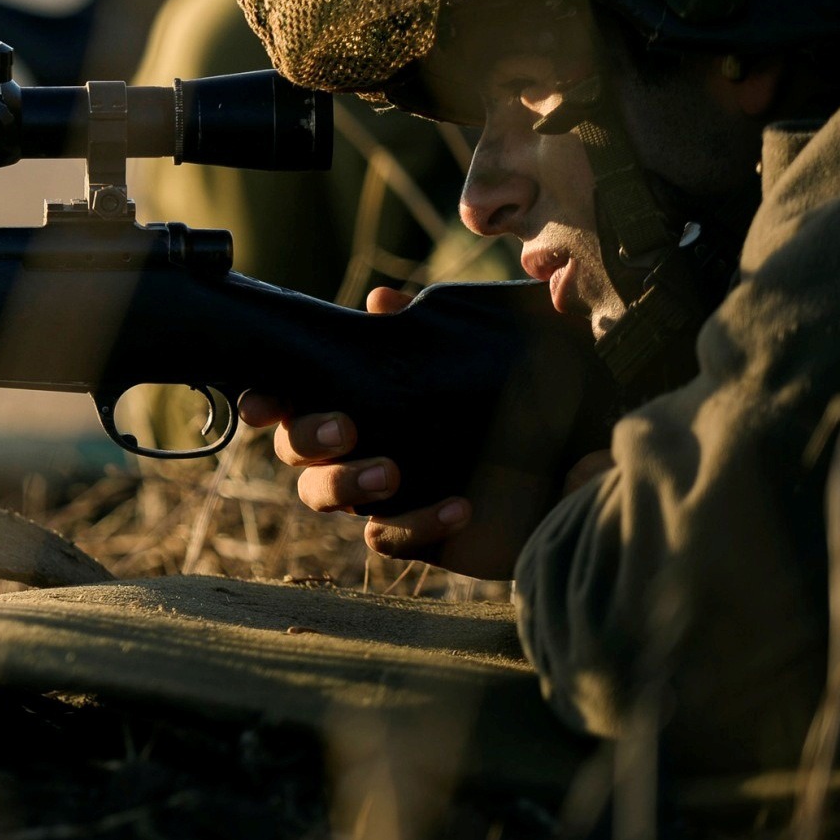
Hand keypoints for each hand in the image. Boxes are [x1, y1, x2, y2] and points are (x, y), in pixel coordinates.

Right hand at [237, 287, 570, 579]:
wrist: (574, 464)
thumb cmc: (518, 398)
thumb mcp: (476, 353)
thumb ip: (425, 328)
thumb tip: (381, 302)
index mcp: (358, 396)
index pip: (292, 395)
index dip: (265, 400)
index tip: (265, 404)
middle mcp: (356, 445)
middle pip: (294, 448)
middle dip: (309, 437)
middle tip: (348, 428)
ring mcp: (379, 492)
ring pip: (321, 496)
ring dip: (344, 483)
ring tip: (390, 472)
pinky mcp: (414, 533)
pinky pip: (385, 538)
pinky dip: (414, 523)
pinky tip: (459, 506)